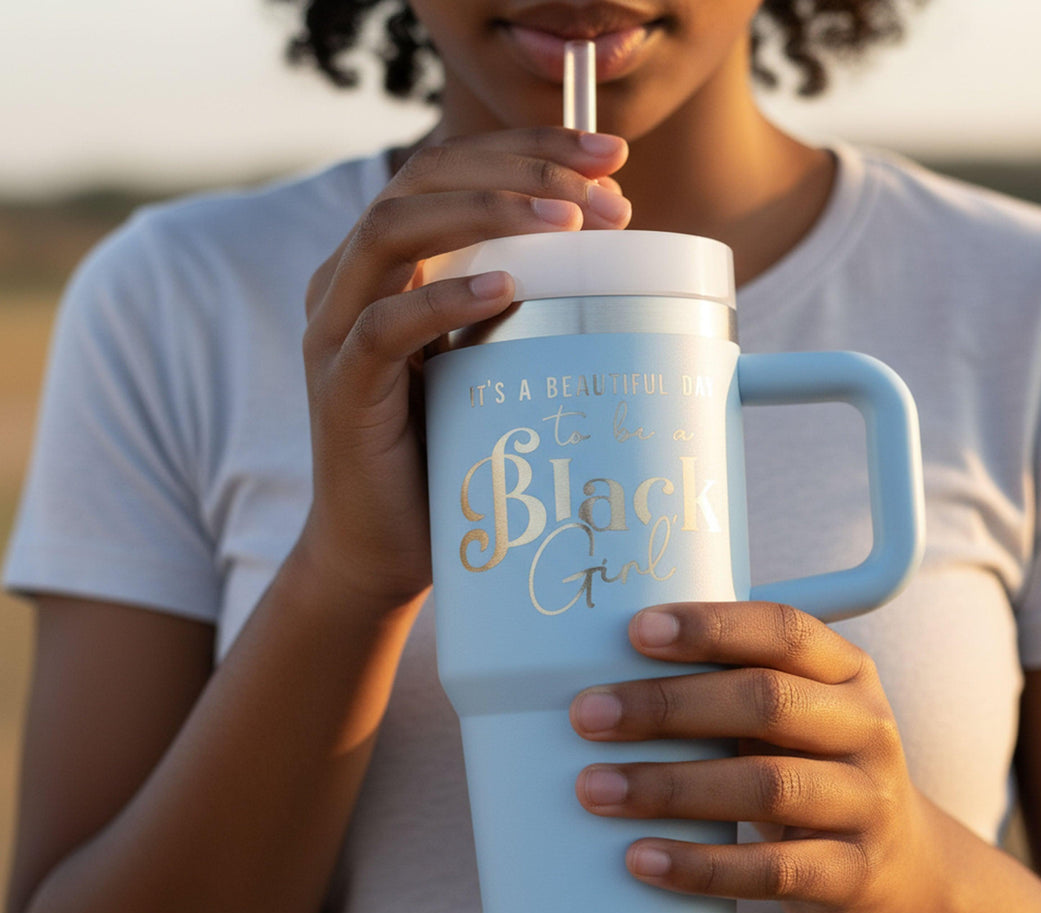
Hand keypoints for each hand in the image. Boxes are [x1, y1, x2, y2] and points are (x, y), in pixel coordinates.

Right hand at [296, 127, 630, 604]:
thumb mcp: (489, 366)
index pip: (452, 171)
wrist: (381, 547)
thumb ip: (520, 311)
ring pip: (396, 231)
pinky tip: (504, 288)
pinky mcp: (341, 388)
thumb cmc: (444, 454)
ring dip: (486, 213)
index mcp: (388, 264)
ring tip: (566, 222)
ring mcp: (336, 331)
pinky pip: (383, 327)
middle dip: (520, 167)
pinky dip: (444, 299)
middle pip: (424, 179)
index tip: (610, 154)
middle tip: (605, 184)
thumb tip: (614, 274)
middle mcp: (351, 280)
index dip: (528, 148)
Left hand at [570, 601, 938, 912]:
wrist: (895, 870)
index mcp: (844, 670)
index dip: (710, 626)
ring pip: (765, 786)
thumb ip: (722, 687)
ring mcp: (866, 803)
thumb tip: (592, 673)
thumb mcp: (787, 714)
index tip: (634, 632)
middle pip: (765, 701)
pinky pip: (773, 871)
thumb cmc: (804, 766)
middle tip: (586, 716)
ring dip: (670, 787)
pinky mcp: (852, 874)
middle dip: (667, 705)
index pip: (783, 629)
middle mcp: (865, 727)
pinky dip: (702, 865)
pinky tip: (641, 860)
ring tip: (593, 789)